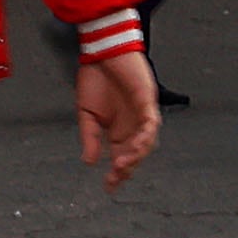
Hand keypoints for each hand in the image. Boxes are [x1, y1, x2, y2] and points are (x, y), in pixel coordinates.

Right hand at [74, 54, 162, 190]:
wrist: (101, 50)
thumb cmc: (96, 77)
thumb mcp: (86, 114)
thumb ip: (89, 137)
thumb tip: (89, 162)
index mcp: (118, 129)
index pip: (122, 156)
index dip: (117, 173)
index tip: (108, 187)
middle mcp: (133, 124)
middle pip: (136, 153)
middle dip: (127, 168)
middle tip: (115, 178)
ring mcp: (142, 113)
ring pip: (147, 141)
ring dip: (136, 155)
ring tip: (122, 165)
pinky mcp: (148, 100)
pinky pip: (152, 122)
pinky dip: (146, 136)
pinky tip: (136, 146)